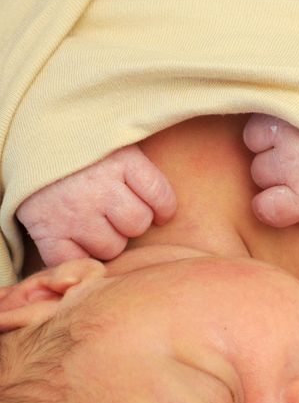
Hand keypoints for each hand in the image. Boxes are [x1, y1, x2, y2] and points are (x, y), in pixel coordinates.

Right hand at [16, 145, 176, 265]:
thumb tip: (167, 210)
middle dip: (131, 222)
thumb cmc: (80, 150)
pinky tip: (75, 239)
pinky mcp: (49, 232)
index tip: (159, 212)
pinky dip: (79, 256)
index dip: (164, 208)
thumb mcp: (114, 142)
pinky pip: (77, 260)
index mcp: (121, 160)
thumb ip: (139, 169)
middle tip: (115, 212)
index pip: (160, 196)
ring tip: (93, 222)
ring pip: (112, 248)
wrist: (29, 146)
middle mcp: (99, 187)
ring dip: (107, 241)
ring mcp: (74, 212)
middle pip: (138, 225)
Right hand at [243, 113, 298, 226]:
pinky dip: (268, 122)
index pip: (265, 209)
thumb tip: (281, 207)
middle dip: (276, 170)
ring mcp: (288, 133)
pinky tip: (290, 123)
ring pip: (255, 143)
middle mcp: (293, 164)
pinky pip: (260, 117)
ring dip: (269, 142)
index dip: (270, 205)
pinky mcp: (285, 107)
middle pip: (259, 173)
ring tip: (295, 139)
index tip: (281, 199)